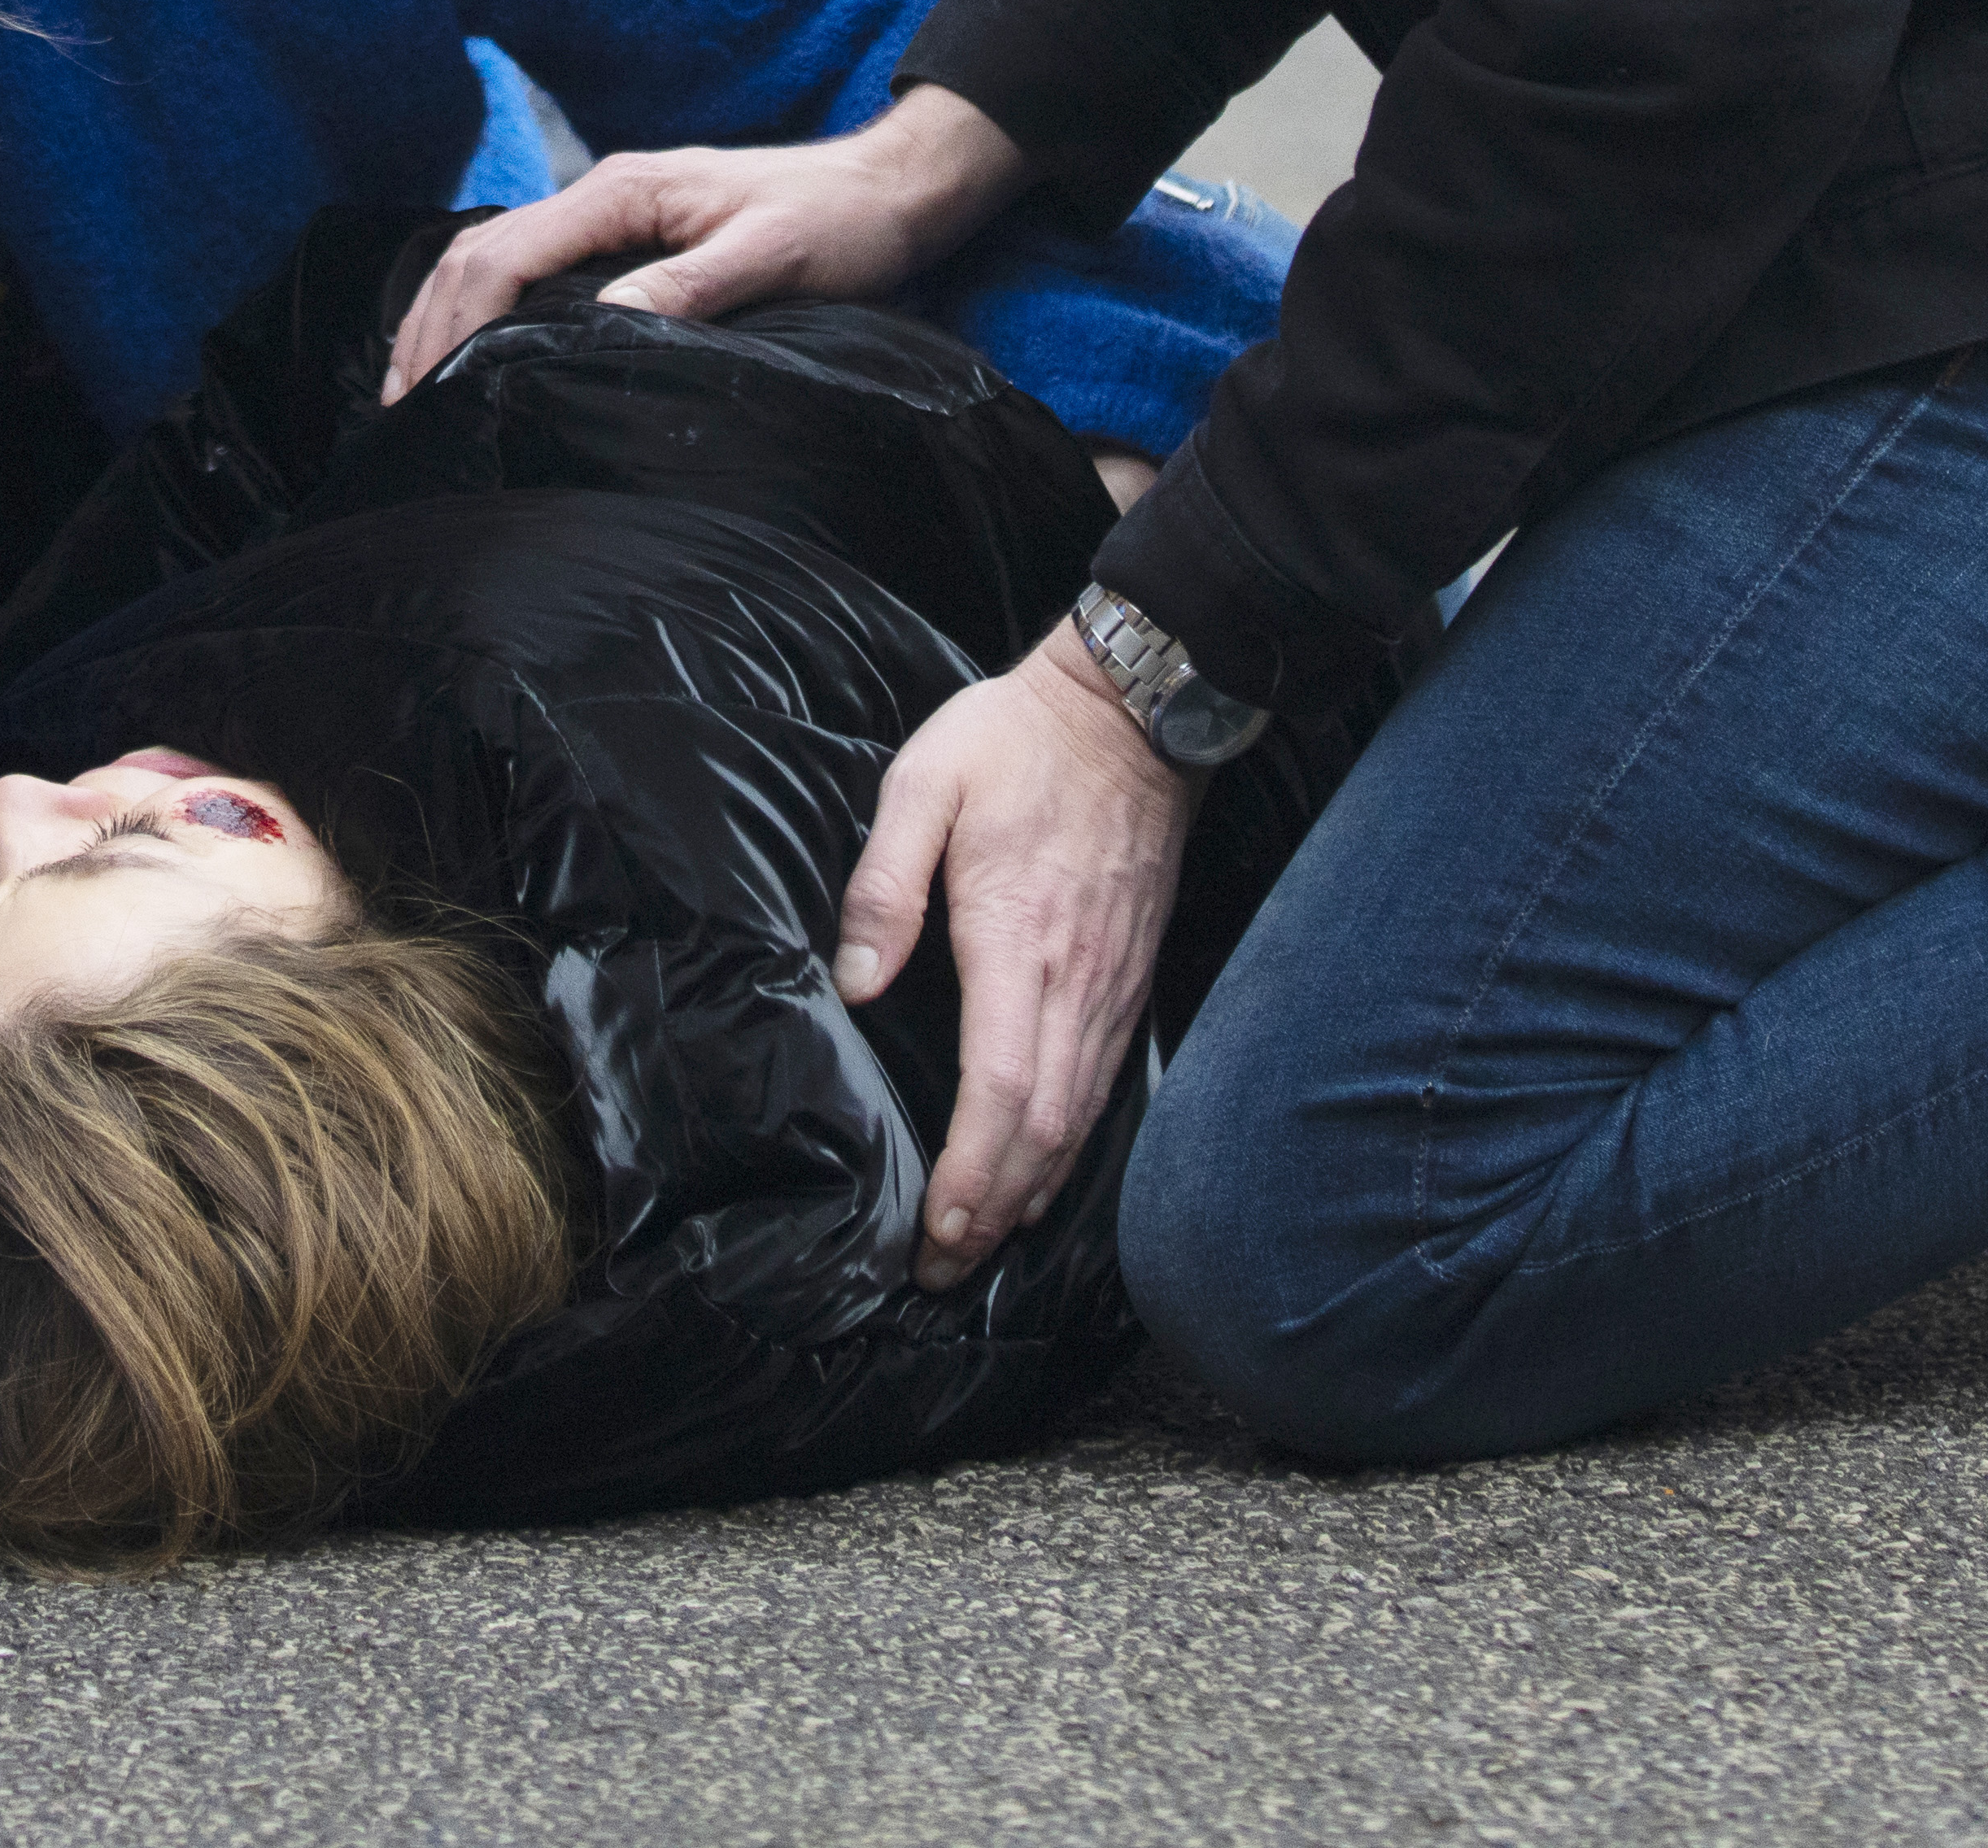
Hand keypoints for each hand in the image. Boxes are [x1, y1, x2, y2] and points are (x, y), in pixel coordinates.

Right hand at [380, 85, 1037, 400]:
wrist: (892, 188)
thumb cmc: (842, 222)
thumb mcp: (773, 259)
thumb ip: (690, 287)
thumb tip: (605, 326)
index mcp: (623, 193)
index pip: (506, 253)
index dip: (455, 321)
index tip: (426, 386)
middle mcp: (606, 194)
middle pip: (481, 252)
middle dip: (427, 323)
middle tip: (396, 405)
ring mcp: (616, 215)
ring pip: (499, 258)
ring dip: (447, 316)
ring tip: (414, 386)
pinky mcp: (633, 239)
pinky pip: (535, 269)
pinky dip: (486, 309)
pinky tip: (479, 354)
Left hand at [834, 630, 1192, 1289]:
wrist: (1130, 714)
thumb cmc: (1015, 743)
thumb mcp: (925, 784)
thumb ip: (884, 885)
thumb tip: (856, 983)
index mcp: (1018, 938)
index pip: (1003, 1088)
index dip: (972, 1172)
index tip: (938, 1230)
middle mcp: (1076, 981)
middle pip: (1042, 1128)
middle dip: (991, 1213)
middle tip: (941, 1273)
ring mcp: (1111, 986)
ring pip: (1078, 1119)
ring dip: (1029, 1192)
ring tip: (979, 1248)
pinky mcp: (1127, 979)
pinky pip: (1102, 1086)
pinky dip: (1069, 1148)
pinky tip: (1039, 1177)